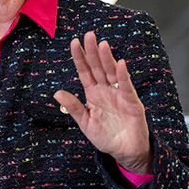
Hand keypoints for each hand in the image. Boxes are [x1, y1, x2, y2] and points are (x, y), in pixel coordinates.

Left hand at [54, 31, 151, 173]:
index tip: (74, 43)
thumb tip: (57, 92)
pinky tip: (120, 64)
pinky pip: (126, 87)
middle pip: (99, 67)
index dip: (80, 58)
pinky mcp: (131, 102)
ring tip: (102, 45)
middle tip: (89, 35)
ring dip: (107, 59)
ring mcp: (119, 94)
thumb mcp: (85, 123)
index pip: (85, 71)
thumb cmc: (106, 137)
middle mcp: (106, 90)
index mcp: (93, 93)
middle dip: (93, 52)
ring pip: (112, 73)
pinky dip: (123, 76)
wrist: (124, 152)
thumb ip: (74, 107)